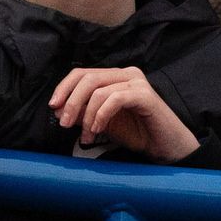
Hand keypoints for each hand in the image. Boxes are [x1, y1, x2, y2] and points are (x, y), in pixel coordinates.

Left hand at [52, 66, 200, 161]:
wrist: (166, 148)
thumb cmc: (137, 133)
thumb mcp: (102, 123)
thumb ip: (82, 114)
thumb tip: (59, 109)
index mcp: (116, 77)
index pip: (82, 73)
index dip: (64, 88)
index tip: (54, 107)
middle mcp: (127, 74)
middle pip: (88, 78)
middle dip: (71, 102)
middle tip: (63, 123)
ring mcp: (137, 83)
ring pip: (99, 90)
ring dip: (86, 116)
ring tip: (86, 136)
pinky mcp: (145, 95)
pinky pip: (115, 99)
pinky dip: (102, 114)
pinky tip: (99, 129)